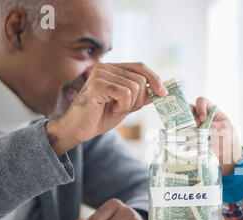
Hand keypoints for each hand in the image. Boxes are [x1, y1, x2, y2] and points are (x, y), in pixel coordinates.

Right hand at [47, 62, 167, 155]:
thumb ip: (141, 96)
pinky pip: (125, 93)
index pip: (140, 67)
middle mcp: (106, 67)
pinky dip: (123, 106)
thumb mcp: (127, 106)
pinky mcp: (97, 84)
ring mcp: (101, 74)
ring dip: (129, 105)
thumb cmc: (100, 117)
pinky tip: (111, 109)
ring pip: (134, 87)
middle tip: (124, 108)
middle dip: (139, 99)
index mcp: (113, 69)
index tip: (164, 94)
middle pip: (140, 79)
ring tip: (115, 109)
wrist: (79, 129)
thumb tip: (161, 91)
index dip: (155, 79)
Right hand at [190, 97, 242, 175]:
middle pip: (189, 109)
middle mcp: (201, 116)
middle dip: (190, 117)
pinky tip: (187, 140)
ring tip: (191, 134)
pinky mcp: (191, 135)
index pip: (202, 102)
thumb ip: (212, 127)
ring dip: (186, 126)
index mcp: (211, 111)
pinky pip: (183, 132)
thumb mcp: (224, 131)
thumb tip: (199, 127)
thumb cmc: (228, 139)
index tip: (203, 118)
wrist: (227, 153)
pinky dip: (184, 135)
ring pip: (184, 121)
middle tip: (196, 126)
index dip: (200, 107)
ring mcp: (195, 126)